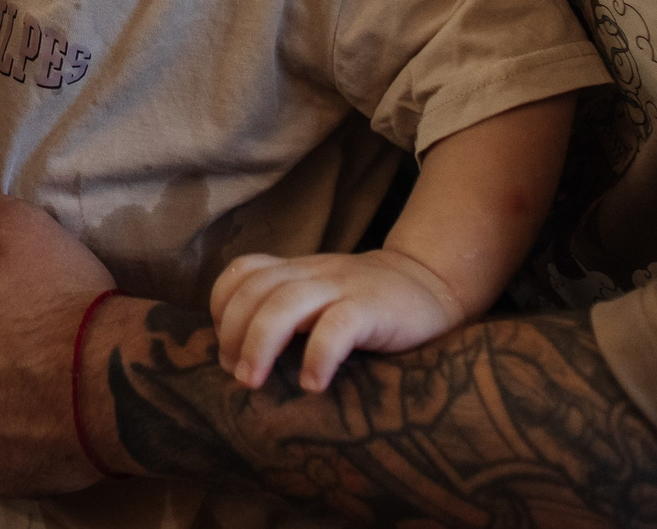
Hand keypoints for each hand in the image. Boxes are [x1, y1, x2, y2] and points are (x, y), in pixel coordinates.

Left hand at [208, 248, 465, 393]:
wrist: (433, 285)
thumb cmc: (369, 305)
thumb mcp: (322, 296)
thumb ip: (288, 311)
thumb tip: (240, 358)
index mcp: (297, 270)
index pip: (243, 272)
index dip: (223, 306)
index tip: (225, 347)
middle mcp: (314, 273)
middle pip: (255, 290)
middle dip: (233, 332)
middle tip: (236, 374)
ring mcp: (343, 287)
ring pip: (286, 304)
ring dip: (260, 344)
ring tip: (252, 382)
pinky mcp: (372, 308)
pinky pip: (337, 325)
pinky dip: (318, 356)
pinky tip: (313, 385)